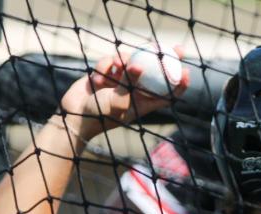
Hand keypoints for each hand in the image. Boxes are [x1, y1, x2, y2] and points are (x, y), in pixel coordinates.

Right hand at [58, 49, 188, 140]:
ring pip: (130, 61)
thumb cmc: (99, 116)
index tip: (187, 73)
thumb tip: (140, 66)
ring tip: (115, 65)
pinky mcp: (105, 73)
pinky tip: (96, 80)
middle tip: (177, 48)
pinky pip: (109, 61)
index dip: (179, 85)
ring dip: (123, 59)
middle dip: (166, 59)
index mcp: (143, 102)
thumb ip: (129, 84)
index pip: (167, 94)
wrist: (74, 117)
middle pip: (154, 72)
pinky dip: (104, 66)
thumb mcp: (117, 102)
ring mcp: (119, 80)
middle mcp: (134, 90)